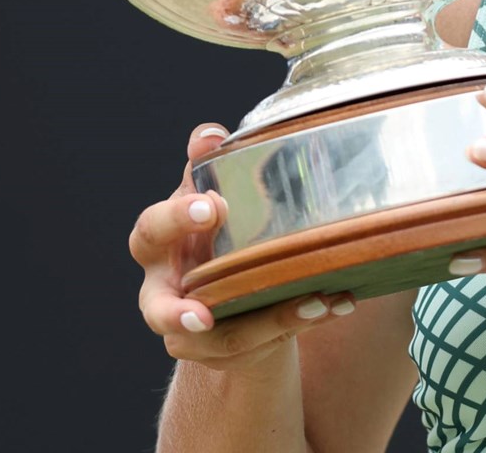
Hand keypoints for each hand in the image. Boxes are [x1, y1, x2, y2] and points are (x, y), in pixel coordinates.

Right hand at [129, 122, 355, 370]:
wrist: (229, 286)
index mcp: (158, 246)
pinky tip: (334, 303)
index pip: (151, 231)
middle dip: (178, 313)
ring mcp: (190, 333)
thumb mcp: (211, 196)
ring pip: (222, 336)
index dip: (176, 219)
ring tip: (314, 301)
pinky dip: (299, 321)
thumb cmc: (215, 231)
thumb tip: (209, 134)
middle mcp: (164, 292)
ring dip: (270, 320)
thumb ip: (208, 166)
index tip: (213, 206)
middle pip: (157, 308)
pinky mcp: (224, 352)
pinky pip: (261, 344)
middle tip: (203, 315)